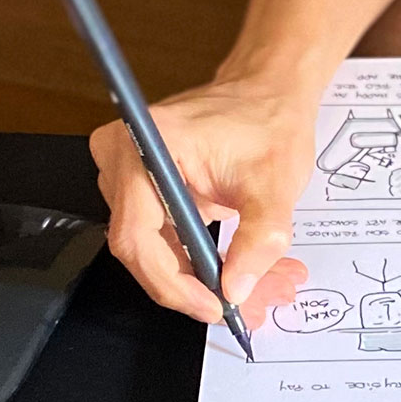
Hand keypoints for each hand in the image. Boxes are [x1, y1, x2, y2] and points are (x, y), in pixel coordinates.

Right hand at [91, 77, 313, 327]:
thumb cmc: (268, 122)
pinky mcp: (143, 189)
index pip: (137, 236)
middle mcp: (125, 157)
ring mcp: (129, 174)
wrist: (267, 94)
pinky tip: (238, 272)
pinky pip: (162, 239)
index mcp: (149, 144)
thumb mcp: (275, 183)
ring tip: (258, 288)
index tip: (213, 305)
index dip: (172, 282)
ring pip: (155, 251)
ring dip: (203, 278)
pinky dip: (200, 262)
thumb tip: (236, 288)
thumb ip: (259, 239)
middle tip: (246, 306)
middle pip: (142, 249)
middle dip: (196, 286)